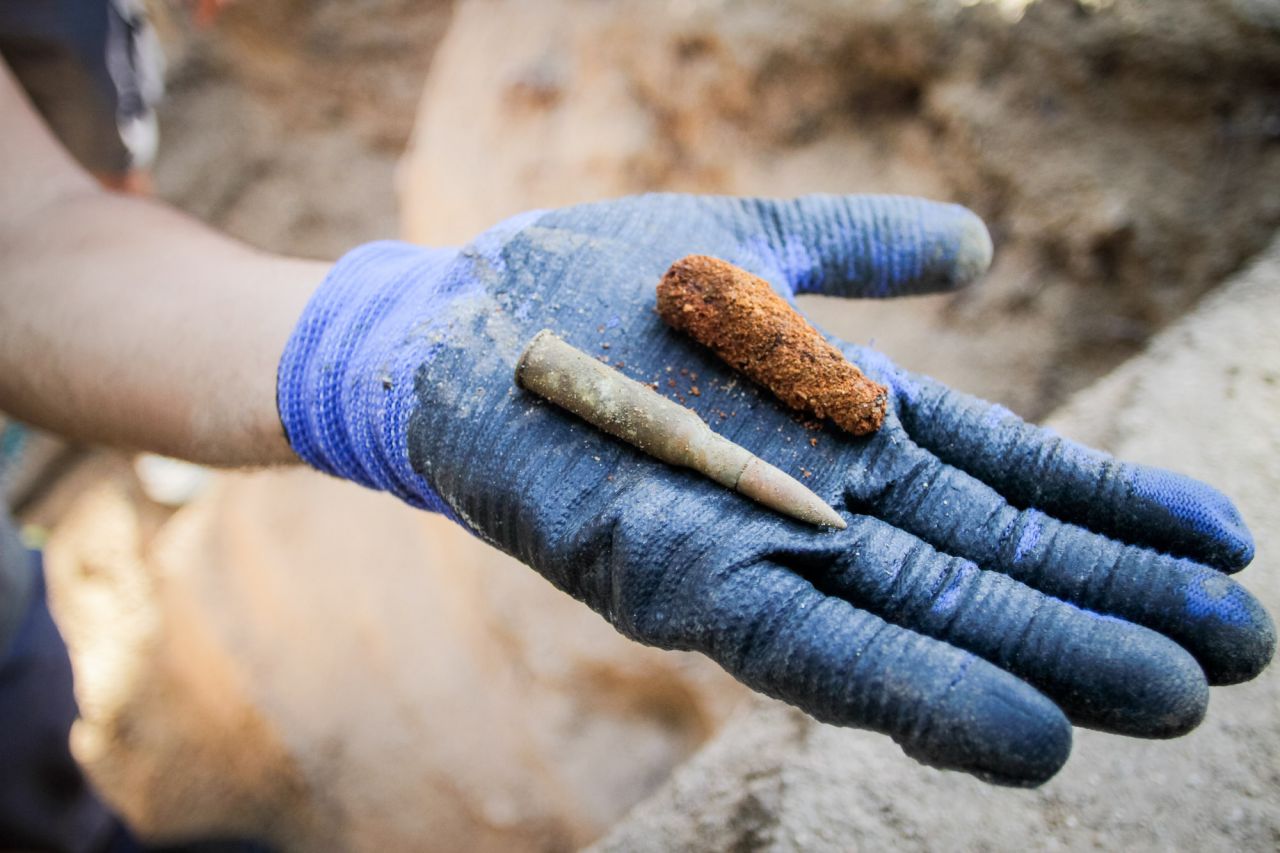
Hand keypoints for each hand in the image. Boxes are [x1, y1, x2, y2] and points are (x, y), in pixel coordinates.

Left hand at [277, 194, 1273, 785]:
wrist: (452, 324)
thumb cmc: (591, 286)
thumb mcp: (751, 246)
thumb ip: (860, 250)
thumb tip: (976, 245)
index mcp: (842, 423)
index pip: (1000, 476)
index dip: (1109, 512)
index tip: (1220, 541)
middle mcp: (813, 501)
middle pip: (984, 562)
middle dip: (1109, 605)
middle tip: (1240, 653)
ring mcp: (752, 547)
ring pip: (922, 620)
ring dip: (1047, 662)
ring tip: (1172, 696)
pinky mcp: (678, 581)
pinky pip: (815, 651)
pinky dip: (921, 695)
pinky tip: (1029, 736)